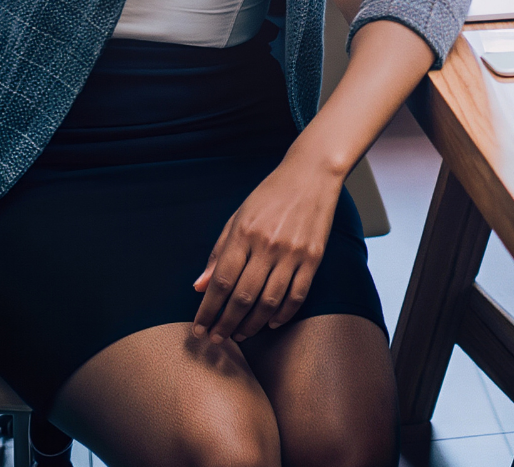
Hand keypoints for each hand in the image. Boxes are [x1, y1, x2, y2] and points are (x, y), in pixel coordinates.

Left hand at [193, 151, 342, 342]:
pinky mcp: (314, 257)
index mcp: (244, 233)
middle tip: (217, 340)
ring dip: (252, 324)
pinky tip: (271, 323)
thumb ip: (218, 253)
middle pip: (242, 296)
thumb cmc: (269, 195)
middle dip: (225, 323)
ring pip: (269, 301)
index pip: (220, 282)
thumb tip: (199, 287)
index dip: (207, 310)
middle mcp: (267, 245)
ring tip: (240, 335)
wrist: (312, 174)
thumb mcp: (237, 218)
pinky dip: (283, 314)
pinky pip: (297, 295)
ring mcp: (293, 252)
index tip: (199, 328)